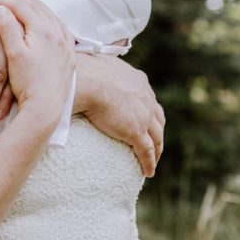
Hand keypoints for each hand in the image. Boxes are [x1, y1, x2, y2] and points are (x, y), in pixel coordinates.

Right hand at [0, 0, 74, 121]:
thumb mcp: (14, 54)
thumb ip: (8, 29)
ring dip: (36, 8)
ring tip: (24, 3)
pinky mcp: (69, 55)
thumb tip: (1, 8)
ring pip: (51, 16)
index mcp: (43, 30)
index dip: (4, 2)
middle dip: (20, 1)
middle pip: (39, 8)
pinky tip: (46, 21)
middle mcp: (58, 34)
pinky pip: (61, 28)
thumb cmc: (28, 82)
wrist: (46, 107)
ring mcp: (66, 44)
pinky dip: (51, 19)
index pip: (22, 8)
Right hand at [75, 54, 164, 176]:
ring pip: (157, 137)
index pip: (148, 98)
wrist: (88, 82)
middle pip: (158, 118)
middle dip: (157, 131)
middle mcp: (146, 97)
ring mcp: (143, 115)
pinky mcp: (136, 131)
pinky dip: (150, 163)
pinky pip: (147, 151)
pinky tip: (148, 172)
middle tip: (154, 142)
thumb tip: (81, 72)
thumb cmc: (84, 72)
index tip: (145, 119)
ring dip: (157, 150)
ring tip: (154, 160)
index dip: (148, 110)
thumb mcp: (96, 66)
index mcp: (138, 81)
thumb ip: (97, 72)